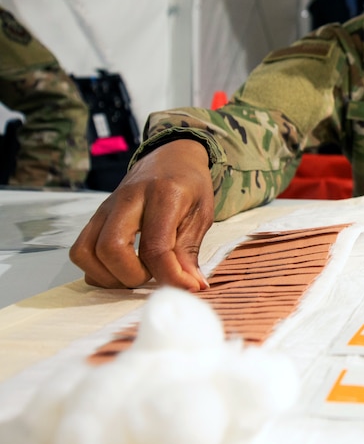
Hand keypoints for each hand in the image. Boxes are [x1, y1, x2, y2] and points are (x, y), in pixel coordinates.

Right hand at [70, 140, 213, 290]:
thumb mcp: (202, 214)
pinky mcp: (95, 216)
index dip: (170, 276)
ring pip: (85, 251)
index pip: (155, 246)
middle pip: (110, 248)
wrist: (171, 156)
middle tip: (154, 276)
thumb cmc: (190, 186)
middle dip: (132, 276)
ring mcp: (106, 206)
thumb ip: (190, 251)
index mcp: (163, 195)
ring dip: (110, 276)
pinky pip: (81, 250)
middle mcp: (128, 198)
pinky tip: (122, 269)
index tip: (186, 287)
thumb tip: (192, 288)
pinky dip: (97, 270)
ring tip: (137, 273)